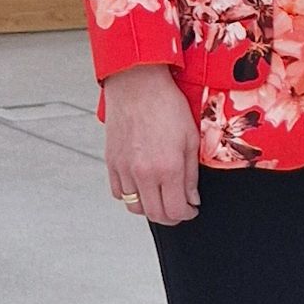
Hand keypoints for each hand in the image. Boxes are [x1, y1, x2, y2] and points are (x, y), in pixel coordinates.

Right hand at [103, 63, 199, 224]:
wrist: (137, 86)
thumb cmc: (166, 106)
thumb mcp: (191, 138)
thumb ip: (190, 174)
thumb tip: (192, 198)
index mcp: (167, 168)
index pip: (175, 210)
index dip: (186, 214)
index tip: (191, 210)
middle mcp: (143, 174)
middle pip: (155, 214)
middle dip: (170, 217)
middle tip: (180, 210)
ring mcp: (124, 170)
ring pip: (135, 207)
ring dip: (150, 208)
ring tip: (162, 198)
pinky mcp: (111, 163)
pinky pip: (119, 192)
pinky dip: (131, 196)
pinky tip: (143, 186)